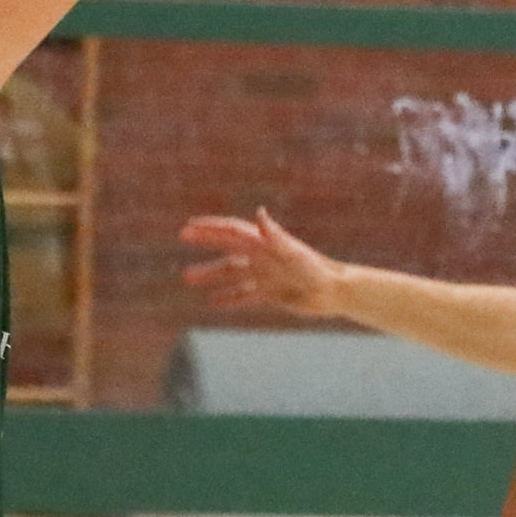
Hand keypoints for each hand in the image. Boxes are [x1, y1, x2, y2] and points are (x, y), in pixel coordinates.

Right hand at [179, 209, 342, 315]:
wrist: (333, 292)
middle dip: (205, 243)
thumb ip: (274, 235)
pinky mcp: (270, 293)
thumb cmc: (316, 269)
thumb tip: (259, 214)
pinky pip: (243, 296)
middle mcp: (262, 256)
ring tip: (187, 278)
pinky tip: (211, 302)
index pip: (232, 231)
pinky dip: (227, 298)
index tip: (190, 225)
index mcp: (264, 243)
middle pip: (227, 248)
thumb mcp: (293, 252)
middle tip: (182, 239)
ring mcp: (264, 275)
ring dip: (209, 274)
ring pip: (231, 273)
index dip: (211, 227)